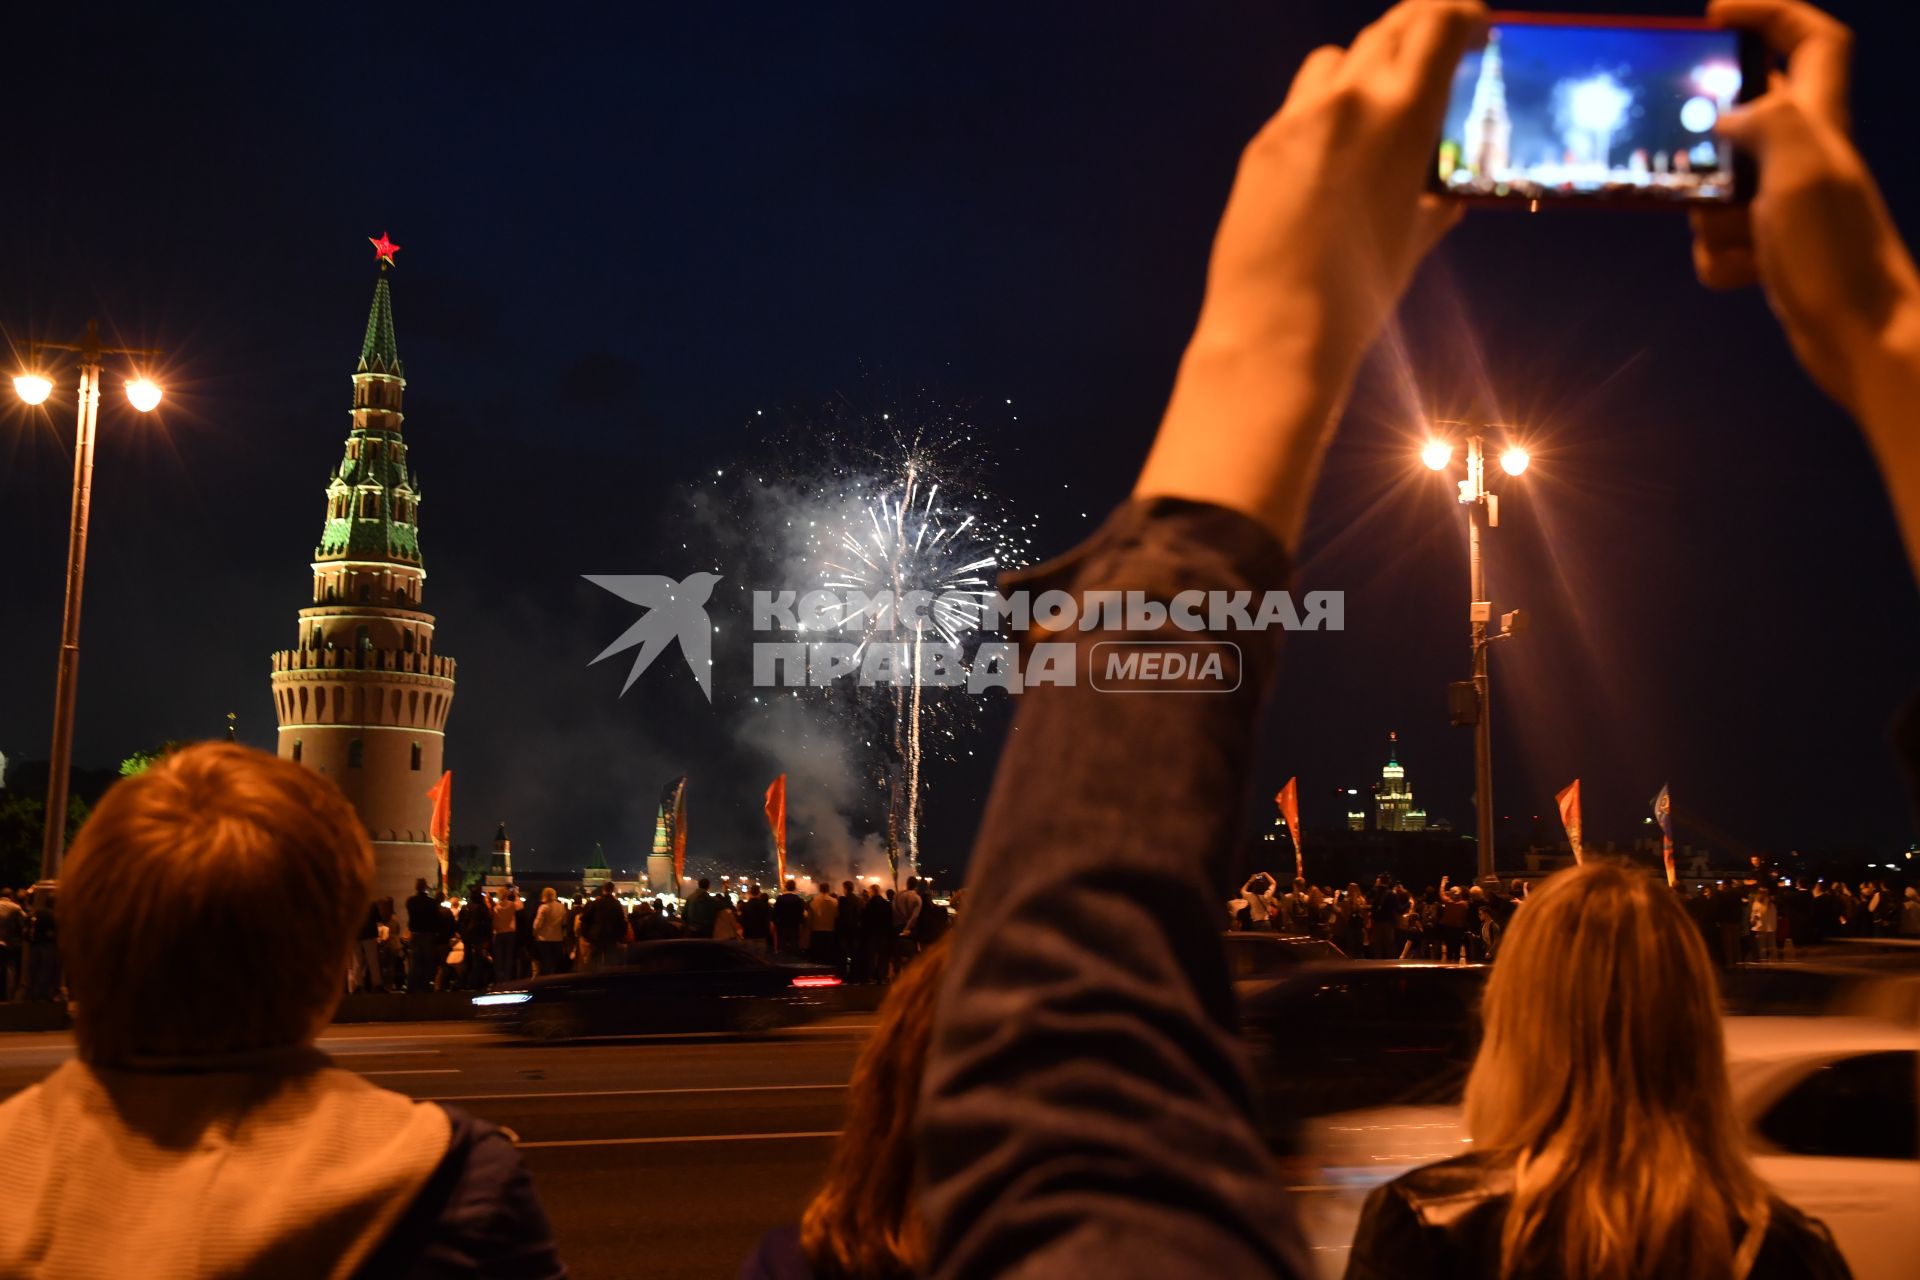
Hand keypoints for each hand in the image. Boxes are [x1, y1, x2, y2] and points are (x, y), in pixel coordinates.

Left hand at [1137, 0, 1487, 546]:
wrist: (1276, 329)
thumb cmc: (1357, 294)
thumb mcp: (1413, 240)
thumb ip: (1434, 204)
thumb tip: (1445, 199)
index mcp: (1401, 115)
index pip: (1436, 25)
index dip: (1460, 13)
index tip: (1474, 20)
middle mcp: (1348, 102)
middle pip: (1387, 29)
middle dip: (1418, 25)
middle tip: (1439, 35)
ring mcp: (1295, 121)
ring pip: (1335, 60)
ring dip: (1364, 62)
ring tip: (1381, 89)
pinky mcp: (1260, 147)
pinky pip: (1299, 107)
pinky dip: (1325, 110)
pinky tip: (1334, 147)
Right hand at [1691, 0, 1919, 412]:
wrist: (1862, 338)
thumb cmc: (1838, 251)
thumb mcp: (1802, 167)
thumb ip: (1764, 121)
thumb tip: (1725, 116)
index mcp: (1819, 123)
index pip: (1810, 39)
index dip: (1768, 13)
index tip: (1713, 16)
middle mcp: (1806, 155)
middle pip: (1744, 118)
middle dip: (1706, 144)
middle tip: (1685, 162)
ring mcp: (1789, 205)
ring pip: (1720, 187)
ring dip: (1708, 215)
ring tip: (1733, 237)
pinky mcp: (1775, 250)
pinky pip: (1722, 243)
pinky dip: (1721, 259)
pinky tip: (1746, 274)